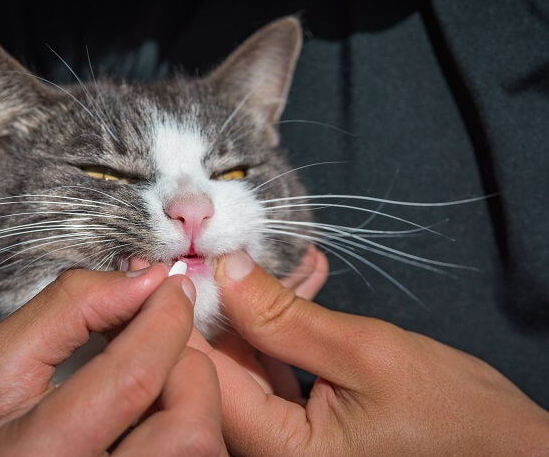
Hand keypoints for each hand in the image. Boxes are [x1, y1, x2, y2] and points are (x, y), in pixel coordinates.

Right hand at [0, 266, 226, 455]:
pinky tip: (150, 407)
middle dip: (187, 366)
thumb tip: (144, 280)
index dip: (165, 318)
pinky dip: (183, 423)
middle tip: (159, 341)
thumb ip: (69, 309)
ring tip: (149, 376)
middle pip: (189, 429)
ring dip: (190, 397)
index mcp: (41, 454)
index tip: (169, 288)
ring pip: (200, 450)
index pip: (135, 377)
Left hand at [190, 249, 548, 455]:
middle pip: (217, 368)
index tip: (188, 261)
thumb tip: (225, 270)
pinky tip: (303, 285)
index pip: (205, 377)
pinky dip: (282, 328)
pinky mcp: (296, 425)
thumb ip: (285, 318)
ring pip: (243, 363)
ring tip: (288, 264)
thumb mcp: (366, 354)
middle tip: (233, 251)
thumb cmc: (450, 414)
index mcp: (278, 450)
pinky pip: (270, 369)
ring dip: (259, 309)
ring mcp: (280, 441)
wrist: (500, 450)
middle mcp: (268, 452)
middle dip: (224, 303)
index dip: (187, 316)